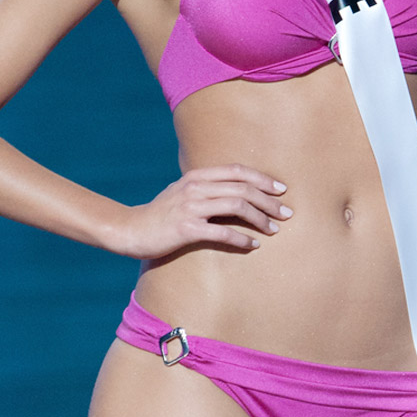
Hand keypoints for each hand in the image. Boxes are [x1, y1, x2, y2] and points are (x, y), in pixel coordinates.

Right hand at [108, 164, 291, 258]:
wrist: (130, 230)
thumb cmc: (160, 214)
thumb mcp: (182, 192)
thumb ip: (205, 188)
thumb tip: (234, 191)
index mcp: (196, 176)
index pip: (237, 171)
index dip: (262, 178)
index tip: (281, 190)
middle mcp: (196, 187)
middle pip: (242, 188)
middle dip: (269, 201)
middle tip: (286, 213)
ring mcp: (191, 207)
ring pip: (237, 206)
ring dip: (261, 219)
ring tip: (275, 230)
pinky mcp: (187, 229)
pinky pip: (222, 232)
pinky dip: (242, 238)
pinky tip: (253, 245)